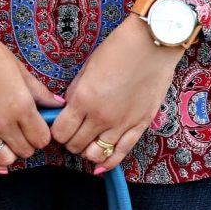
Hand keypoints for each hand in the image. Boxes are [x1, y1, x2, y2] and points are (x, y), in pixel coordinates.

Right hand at [0, 6, 62, 172]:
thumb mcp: (19, 69)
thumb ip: (39, 92)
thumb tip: (58, 104)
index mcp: (20, 106)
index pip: (42, 138)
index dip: (43, 134)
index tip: (39, 126)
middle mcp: (2, 123)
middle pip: (26, 151)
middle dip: (29, 143)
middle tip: (25, 130)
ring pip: (6, 159)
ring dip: (11, 153)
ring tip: (9, 140)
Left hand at [49, 10, 185, 172]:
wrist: (153, 44)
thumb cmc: (119, 49)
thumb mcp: (87, 68)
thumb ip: (75, 93)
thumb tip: (68, 110)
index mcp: (84, 100)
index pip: (60, 132)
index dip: (57, 131)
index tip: (60, 126)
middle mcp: (101, 117)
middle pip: (75, 146)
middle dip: (70, 141)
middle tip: (74, 132)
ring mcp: (122, 124)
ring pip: (95, 154)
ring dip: (87, 151)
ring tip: (88, 142)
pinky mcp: (140, 125)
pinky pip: (121, 153)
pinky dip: (108, 163)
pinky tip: (100, 166)